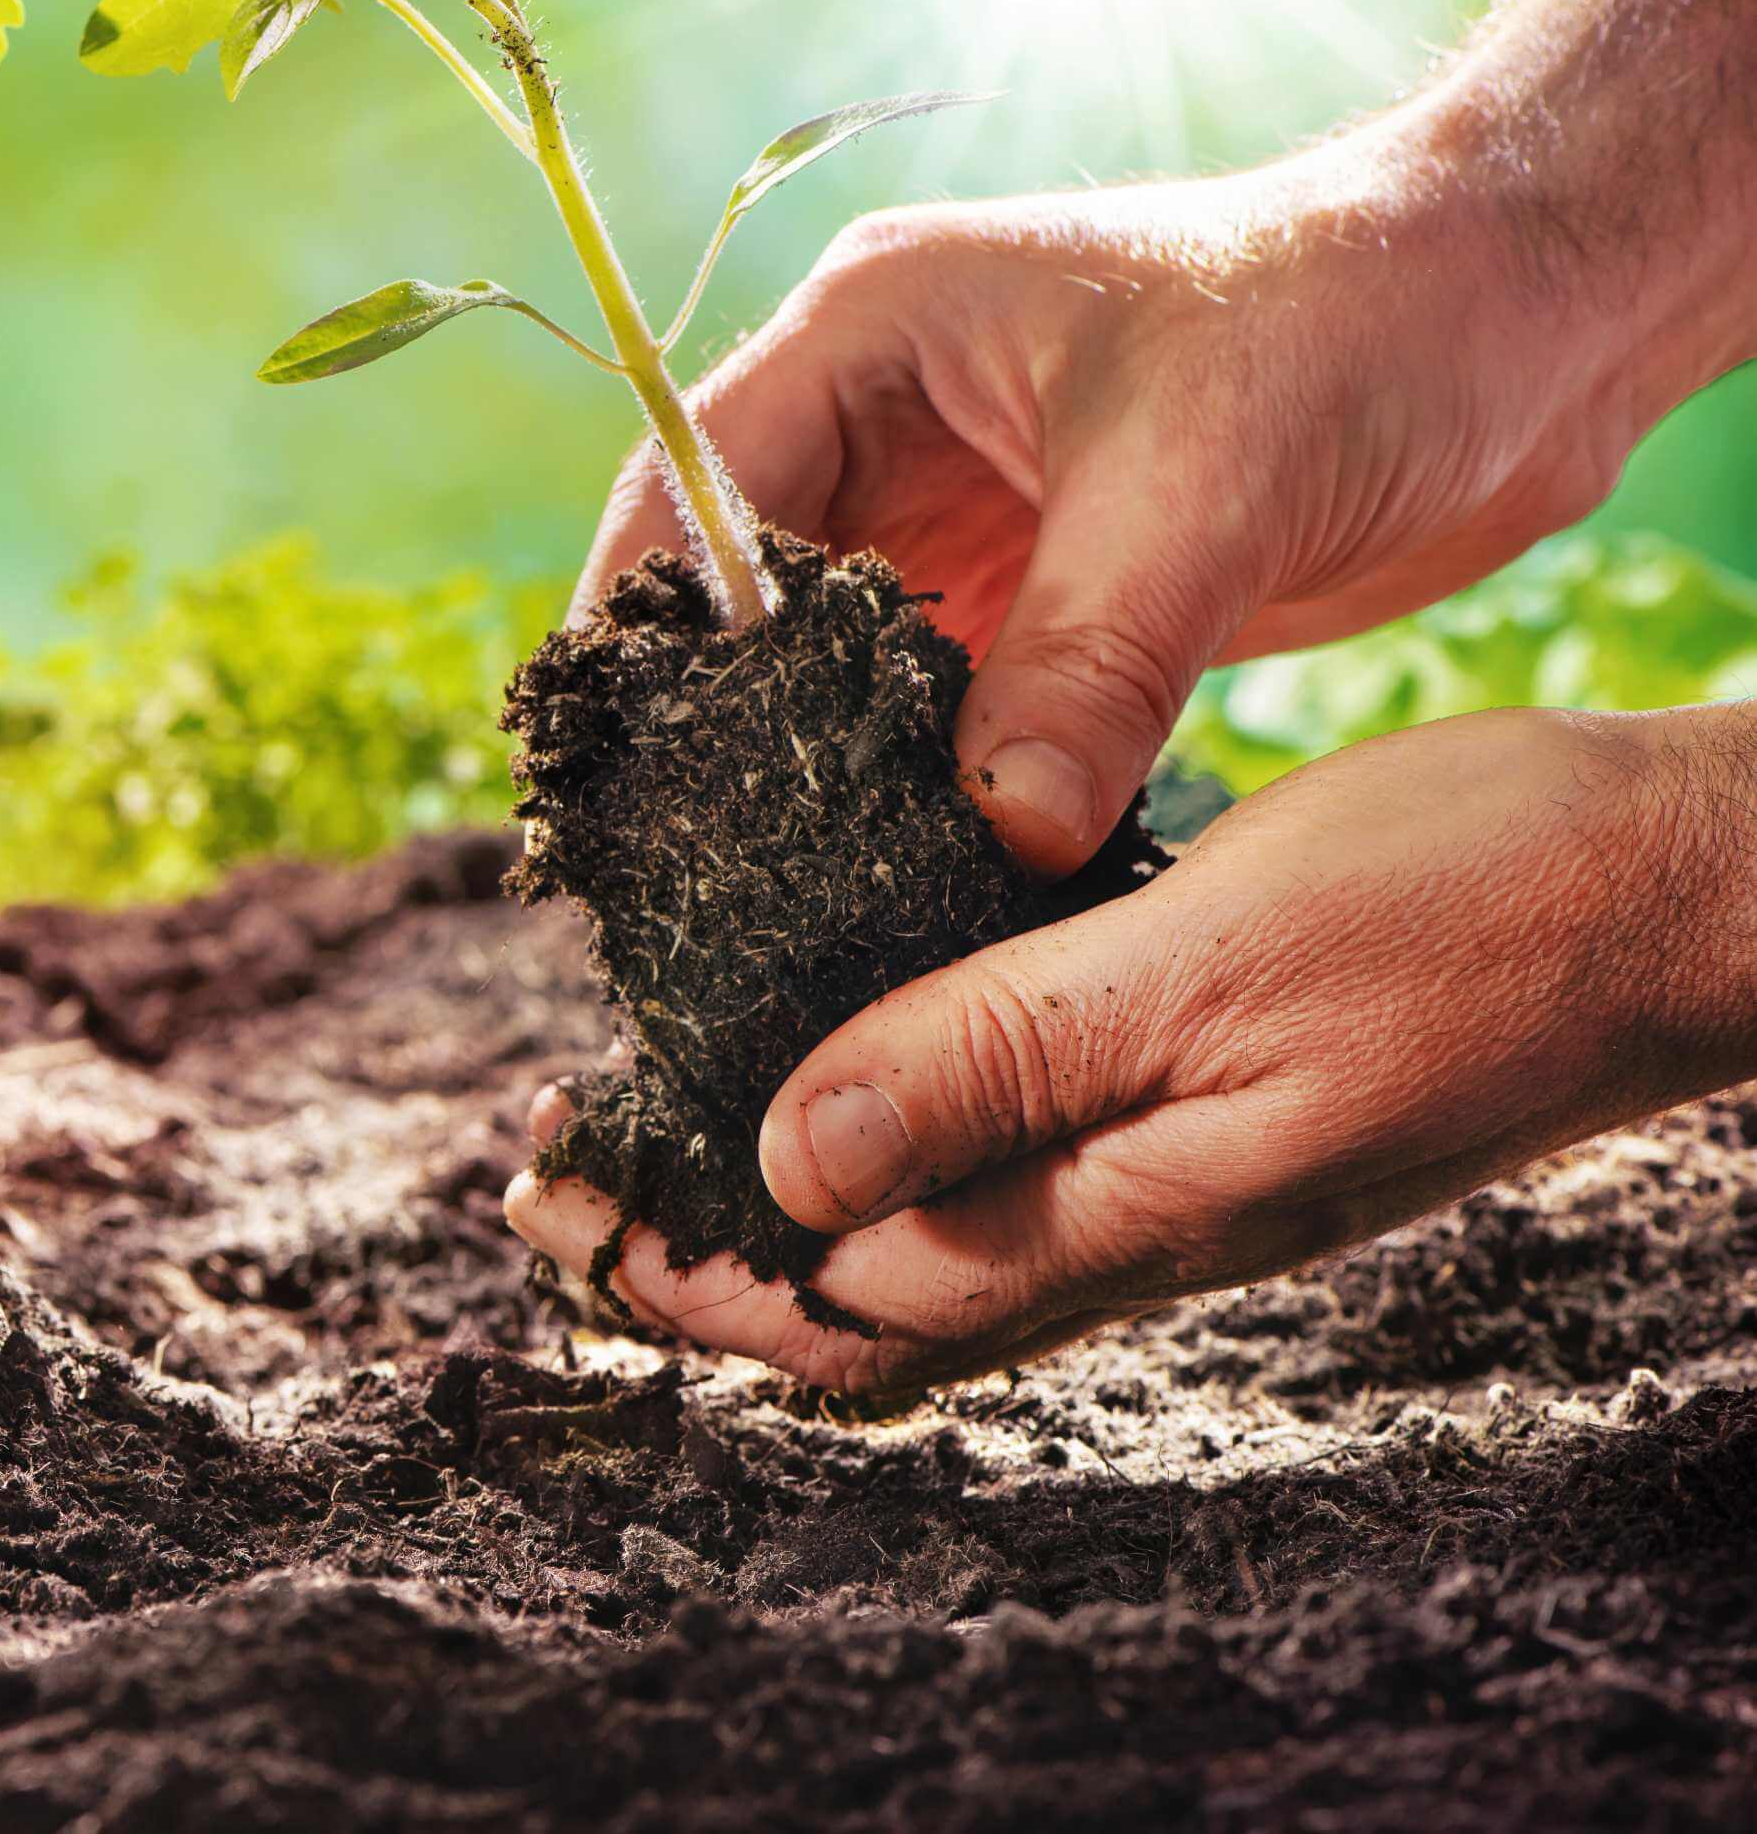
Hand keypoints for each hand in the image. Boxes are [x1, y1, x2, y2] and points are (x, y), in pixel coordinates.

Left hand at [505, 704, 1756, 1392]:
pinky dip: (903, 1121)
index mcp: (1121, 1213)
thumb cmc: (1466, 908)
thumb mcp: (1206, 965)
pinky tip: (869, 1044)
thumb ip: (997, 1062)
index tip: (552, 1204)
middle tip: (565, 1173)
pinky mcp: (1212, 1101)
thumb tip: (788, 1165)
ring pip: (936, 1226)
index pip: (847, 1304)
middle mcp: (1134, 1222)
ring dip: (790, 1188)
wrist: (1662, 895)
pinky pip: (1018, 1150)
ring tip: (670, 1117)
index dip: (682, 1268)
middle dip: (702, 1243)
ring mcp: (1176, 1172)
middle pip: (869, 1291)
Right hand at [577, 0, 1756, 877]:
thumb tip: (1000, 833)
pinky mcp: (1047, 598)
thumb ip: (1089, 660)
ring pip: (842, 663)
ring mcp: (972, 515)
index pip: (695, 480)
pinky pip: (947, 706)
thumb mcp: (1201, 483)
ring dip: (826, 764)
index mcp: (881, 332)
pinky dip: (930, 784)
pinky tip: (920, 873)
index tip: (623, 770)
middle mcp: (898, 423)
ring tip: (793, 893)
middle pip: (746, 589)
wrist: (1516, 330)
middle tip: (695, 869)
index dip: (646, 622)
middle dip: (720, 719)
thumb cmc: (1354, 325)